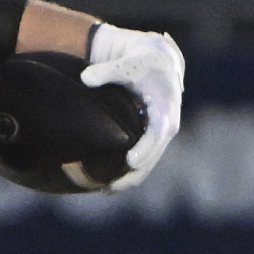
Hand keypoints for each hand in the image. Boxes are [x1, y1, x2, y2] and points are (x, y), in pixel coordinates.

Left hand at [82, 25, 182, 191]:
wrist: (160, 64)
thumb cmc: (142, 63)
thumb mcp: (127, 64)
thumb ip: (107, 71)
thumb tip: (86, 78)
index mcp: (164, 111)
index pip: (157, 136)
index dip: (144, 150)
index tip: (129, 162)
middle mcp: (166, 128)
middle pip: (150, 160)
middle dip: (131, 176)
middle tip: (107, 187)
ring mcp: (160, 137)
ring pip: (146, 167)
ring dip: (127, 180)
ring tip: (103, 190)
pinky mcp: (152, 141)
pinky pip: (142, 163)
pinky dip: (128, 174)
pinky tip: (108, 183)